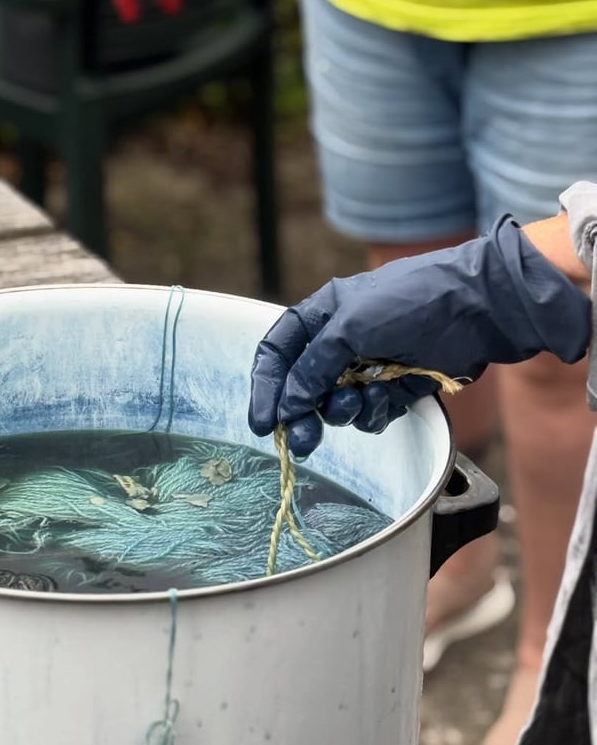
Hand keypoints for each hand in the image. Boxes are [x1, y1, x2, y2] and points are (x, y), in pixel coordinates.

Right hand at [249, 217, 590, 456]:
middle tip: (303, 442)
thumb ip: (314, 368)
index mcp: (322, 315)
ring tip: (360, 402)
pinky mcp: (396, 386)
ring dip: (344, 410)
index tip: (264, 424)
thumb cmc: (411, 302)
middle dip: (303, 414)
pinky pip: (370, 412)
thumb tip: (289, 406)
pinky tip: (389, 398)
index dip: (265, 387)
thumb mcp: (351, 328)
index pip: (278, 353)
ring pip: (337, 405)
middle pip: (304, 387)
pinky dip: (375, 411)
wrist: (479, 308)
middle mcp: (340, 341)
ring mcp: (369, 365)